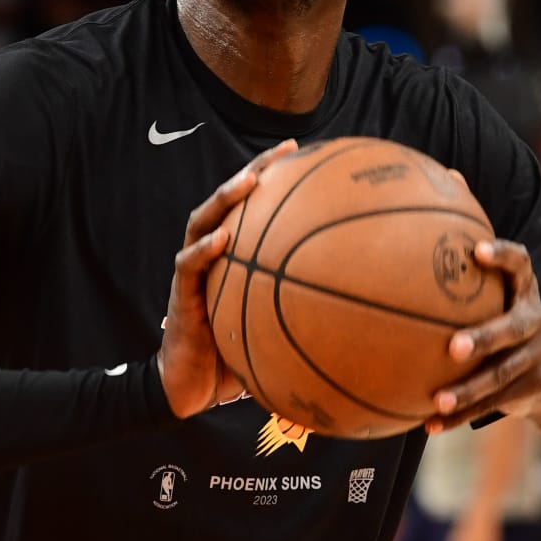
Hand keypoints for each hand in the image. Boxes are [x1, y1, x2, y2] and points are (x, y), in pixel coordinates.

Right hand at [159, 139, 297, 416]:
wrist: (194, 387)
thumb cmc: (237, 356)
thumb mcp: (277, 329)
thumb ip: (306, 314)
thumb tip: (360, 312)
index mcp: (236, 256)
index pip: (254, 207)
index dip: (276, 178)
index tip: (305, 155)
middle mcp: (214, 255)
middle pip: (230, 200)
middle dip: (255, 171)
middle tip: (283, 153)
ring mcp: (193, 271)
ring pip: (203, 222)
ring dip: (224, 199)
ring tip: (247, 182)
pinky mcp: (180, 294)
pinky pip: (188, 265)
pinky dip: (204, 250)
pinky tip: (222, 239)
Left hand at [425, 239, 540, 432]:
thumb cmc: (497, 325)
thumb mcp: (491, 303)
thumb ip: (455, 287)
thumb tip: (381, 270)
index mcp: (524, 290)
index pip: (520, 263)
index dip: (503, 255)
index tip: (477, 252)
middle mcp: (537, 319)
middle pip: (514, 328)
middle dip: (485, 337)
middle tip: (454, 348)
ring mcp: (540, 354)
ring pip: (501, 375)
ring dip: (468, 390)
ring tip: (439, 401)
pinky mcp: (534, 386)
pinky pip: (493, 403)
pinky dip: (461, 416)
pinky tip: (431, 424)